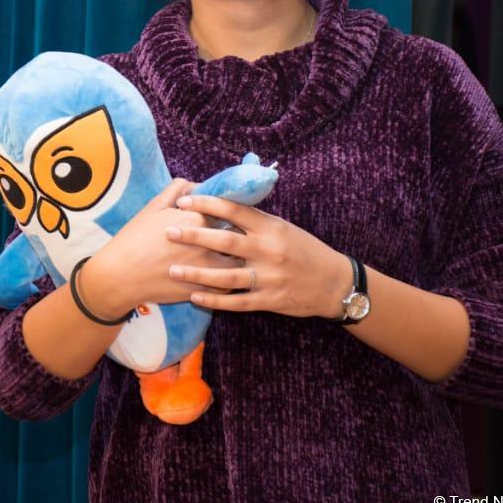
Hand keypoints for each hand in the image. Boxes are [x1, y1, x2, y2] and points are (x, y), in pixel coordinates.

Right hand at [79, 178, 246, 315]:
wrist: (121, 275)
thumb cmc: (135, 238)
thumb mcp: (153, 207)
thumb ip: (177, 190)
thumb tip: (196, 185)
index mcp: (197, 217)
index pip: (228, 209)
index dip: (229, 211)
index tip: (228, 214)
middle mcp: (208, 242)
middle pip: (238, 235)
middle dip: (239, 235)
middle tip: (238, 236)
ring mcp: (208, 267)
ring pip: (239, 261)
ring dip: (240, 259)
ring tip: (237, 258)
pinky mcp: (204, 287)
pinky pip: (229, 284)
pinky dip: (231, 280)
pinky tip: (227, 277)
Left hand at [163, 194, 352, 317]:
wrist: (334, 283)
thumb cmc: (304, 250)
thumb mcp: (283, 228)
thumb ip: (255, 220)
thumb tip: (222, 202)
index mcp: (271, 228)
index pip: (234, 211)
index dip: (207, 204)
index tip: (183, 200)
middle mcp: (269, 251)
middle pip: (225, 241)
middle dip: (194, 235)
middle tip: (168, 231)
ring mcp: (269, 277)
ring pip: (226, 276)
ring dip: (197, 273)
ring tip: (173, 269)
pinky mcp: (270, 300)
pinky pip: (237, 302)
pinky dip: (214, 301)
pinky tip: (194, 298)